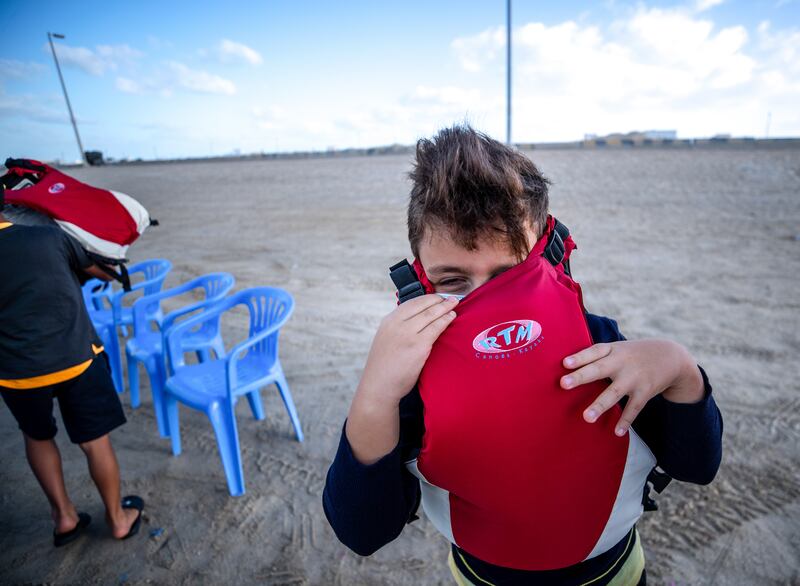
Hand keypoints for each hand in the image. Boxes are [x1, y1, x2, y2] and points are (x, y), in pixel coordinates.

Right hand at [346, 294, 457, 463]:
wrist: (379, 387)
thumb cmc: (384, 367)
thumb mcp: (386, 339)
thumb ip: (399, 328)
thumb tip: (417, 320)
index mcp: (388, 321)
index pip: (411, 303)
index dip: (427, 299)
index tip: (437, 298)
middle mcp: (397, 324)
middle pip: (422, 306)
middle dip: (439, 300)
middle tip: (451, 298)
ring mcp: (408, 334)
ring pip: (431, 315)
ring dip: (445, 308)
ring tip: (455, 305)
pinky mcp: (418, 346)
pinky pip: (436, 328)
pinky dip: (446, 320)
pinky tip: (452, 318)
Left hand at [560, 339, 704, 436]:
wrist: (671, 356)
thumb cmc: (633, 354)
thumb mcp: (618, 348)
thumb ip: (597, 356)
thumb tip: (566, 366)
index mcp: (613, 350)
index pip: (594, 352)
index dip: (579, 357)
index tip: (564, 363)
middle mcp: (622, 363)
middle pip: (599, 370)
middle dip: (581, 376)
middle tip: (563, 384)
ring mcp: (634, 378)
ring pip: (614, 392)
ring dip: (600, 405)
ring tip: (586, 417)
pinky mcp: (645, 392)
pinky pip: (633, 408)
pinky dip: (626, 420)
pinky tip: (617, 432)